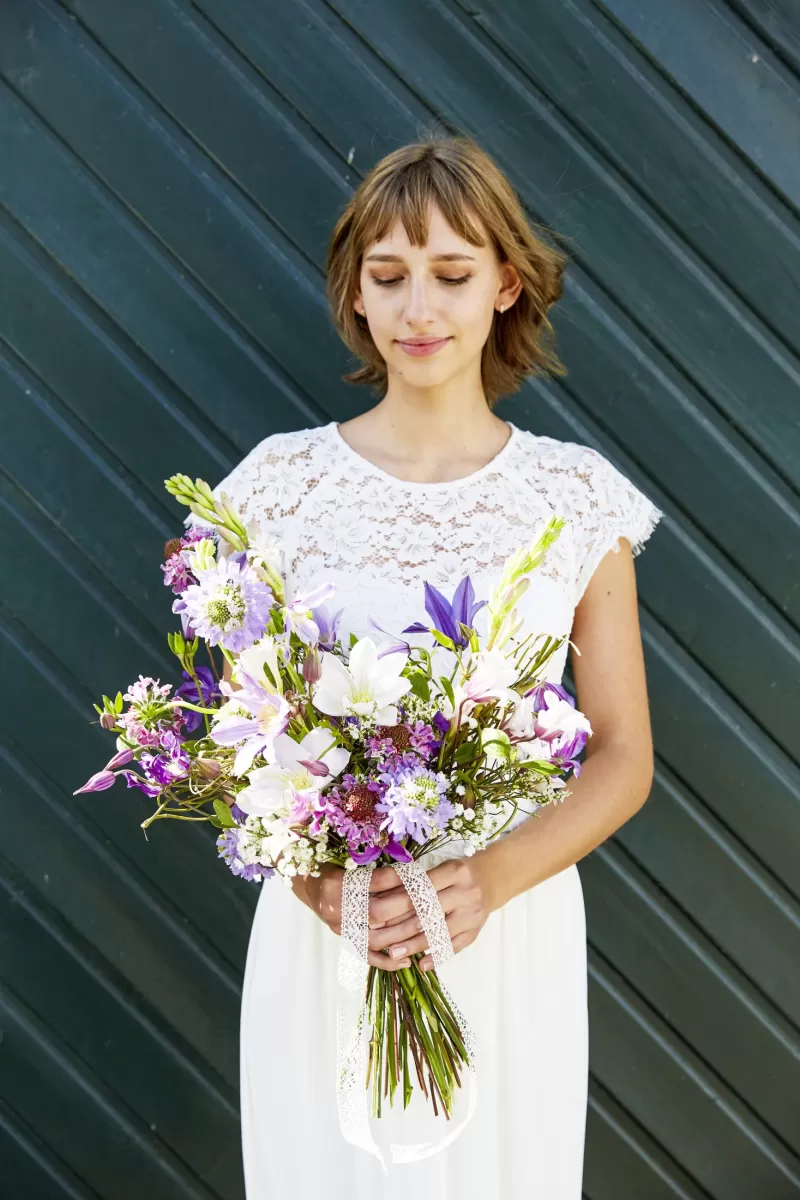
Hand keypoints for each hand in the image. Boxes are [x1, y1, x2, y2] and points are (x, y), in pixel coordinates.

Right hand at [300, 864, 413, 970]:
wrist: (309, 884)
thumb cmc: (332, 866)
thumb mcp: (348, 859)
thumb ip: (374, 867)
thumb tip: (410, 871)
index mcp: (336, 883)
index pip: (374, 881)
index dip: (400, 879)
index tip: (420, 876)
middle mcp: (335, 908)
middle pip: (376, 912)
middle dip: (406, 908)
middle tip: (430, 903)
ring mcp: (339, 928)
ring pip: (374, 939)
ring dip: (402, 934)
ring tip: (424, 928)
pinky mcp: (344, 940)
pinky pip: (366, 956)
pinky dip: (386, 961)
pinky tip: (406, 960)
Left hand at [368, 854, 493, 971]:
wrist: (493, 878)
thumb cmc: (457, 873)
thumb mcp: (439, 867)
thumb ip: (412, 881)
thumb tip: (378, 894)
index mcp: (454, 871)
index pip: (420, 888)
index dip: (396, 901)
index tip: (374, 913)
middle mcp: (465, 892)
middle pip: (428, 912)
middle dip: (400, 926)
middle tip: (377, 937)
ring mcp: (472, 914)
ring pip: (440, 932)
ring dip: (414, 945)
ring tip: (393, 953)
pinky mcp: (476, 931)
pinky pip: (454, 946)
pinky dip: (437, 956)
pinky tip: (421, 964)